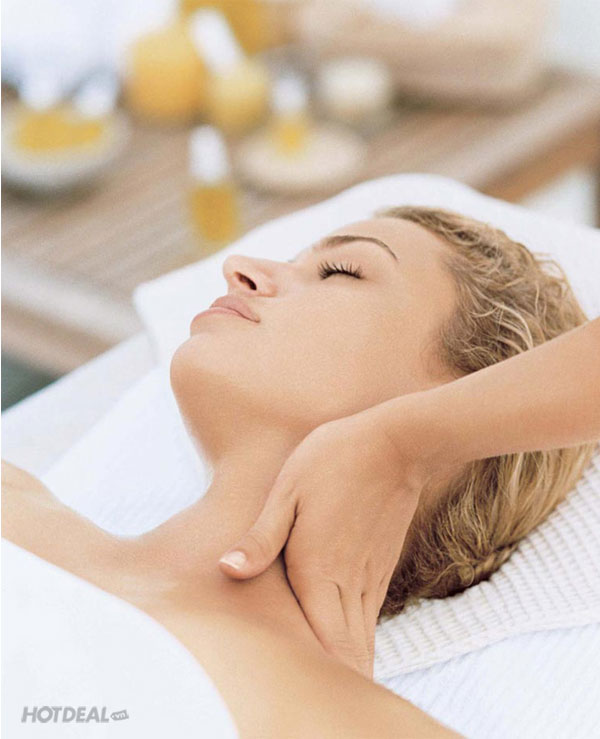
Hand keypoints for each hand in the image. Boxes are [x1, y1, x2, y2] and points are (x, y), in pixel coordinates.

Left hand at [217, 402, 427, 677]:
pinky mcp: (381, 565)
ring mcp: (369, 576)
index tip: (304, 702)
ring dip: (350, 670)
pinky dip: (360, 643)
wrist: (396, 443)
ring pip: (361, 640)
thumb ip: (261, 537)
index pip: (318, 645)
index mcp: (317, 569)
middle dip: (336, 686)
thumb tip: (226, 570)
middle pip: (346, 655)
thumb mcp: (287, 491)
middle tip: (317, 707)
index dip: (314, 681)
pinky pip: (370, 618)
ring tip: (336, 692)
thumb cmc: (333, 459)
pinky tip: (352, 651)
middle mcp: (347, 582)